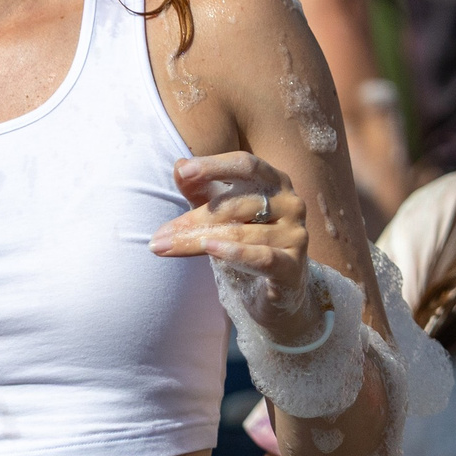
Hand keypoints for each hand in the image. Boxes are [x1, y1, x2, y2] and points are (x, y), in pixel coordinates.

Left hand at [154, 151, 314, 338]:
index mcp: (275, 181)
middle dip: (193, 220)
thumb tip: (179, 165)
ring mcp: (296, 234)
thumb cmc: (246, 242)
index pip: (246, 165)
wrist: (277, 290)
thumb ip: (200, 189)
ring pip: (240, 233)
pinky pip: (262, 256)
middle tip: (160, 234)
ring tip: (165, 247)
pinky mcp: (293, 266)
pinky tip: (210, 248)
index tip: (184, 171)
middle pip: (235, 205)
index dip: (215, 166)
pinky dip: (235, 252)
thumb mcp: (219, 213)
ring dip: (198, 241)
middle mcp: (291, 203)